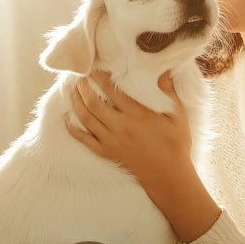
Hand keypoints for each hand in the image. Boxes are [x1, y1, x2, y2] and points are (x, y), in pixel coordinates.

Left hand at [65, 70, 191, 189]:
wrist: (168, 176)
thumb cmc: (175, 145)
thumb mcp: (178, 117)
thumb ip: (169, 93)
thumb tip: (163, 71)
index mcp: (138, 115)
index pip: (112, 90)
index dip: (100, 77)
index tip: (94, 67)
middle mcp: (120, 126)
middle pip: (93, 102)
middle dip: (83, 87)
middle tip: (79, 75)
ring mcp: (111, 141)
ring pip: (86, 118)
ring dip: (76, 102)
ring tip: (72, 90)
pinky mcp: (107, 152)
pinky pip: (83, 139)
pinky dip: (72, 128)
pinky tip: (66, 118)